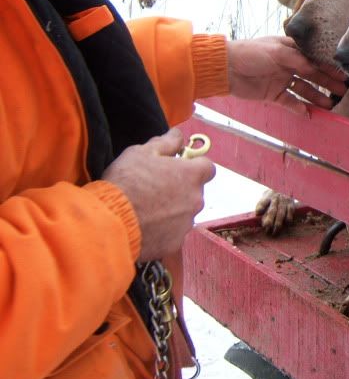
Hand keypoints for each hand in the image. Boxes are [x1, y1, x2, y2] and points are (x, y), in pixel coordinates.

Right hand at [100, 129, 215, 260]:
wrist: (109, 222)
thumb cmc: (126, 182)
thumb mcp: (141, 152)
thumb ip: (166, 142)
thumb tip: (178, 135)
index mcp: (192, 175)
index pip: (207, 167)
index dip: (193, 166)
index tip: (177, 167)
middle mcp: (196, 200)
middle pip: (194, 191)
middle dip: (180, 189)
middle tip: (154, 189)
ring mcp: (187, 223)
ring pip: (184, 213)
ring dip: (172, 210)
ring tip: (145, 210)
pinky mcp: (175, 243)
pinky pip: (173, 233)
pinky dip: (163, 230)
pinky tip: (144, 227)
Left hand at [226, 35, 347, 113]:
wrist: (226, 69)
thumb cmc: (251, 53)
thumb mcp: (277, 52)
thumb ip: (299, 60)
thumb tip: (316, 68)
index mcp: (290, 50)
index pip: (314, 59)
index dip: (328, 67)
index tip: (343, 74)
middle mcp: (288, 64)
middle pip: (312, 75)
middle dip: (327, 83)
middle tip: (342, 91)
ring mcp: (281, 80)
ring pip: (304, 90)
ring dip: (316, 97)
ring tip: (329, 105)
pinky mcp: (273, 94)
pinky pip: (290, 102)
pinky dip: (299, 107)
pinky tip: (308, 113)